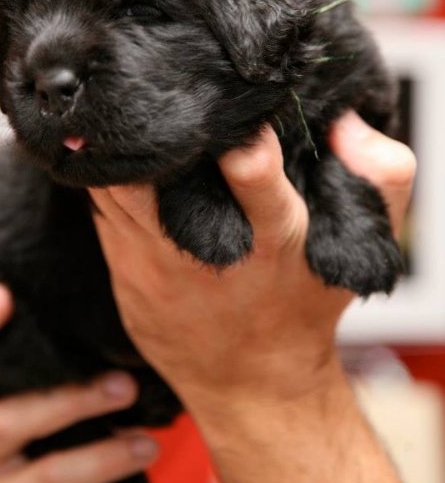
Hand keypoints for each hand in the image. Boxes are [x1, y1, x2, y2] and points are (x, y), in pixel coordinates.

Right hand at [0, 228, 152, 482]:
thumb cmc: (86, 454)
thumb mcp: (76, 397)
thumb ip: (70, 350)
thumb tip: (103, 273)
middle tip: (2, 295)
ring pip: (2, 422)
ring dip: (71, 398)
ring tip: (129, 389)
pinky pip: (50, 478)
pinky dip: (102, 456)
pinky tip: (145, 446)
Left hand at [88, 111, 415, 411]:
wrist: (253, 384)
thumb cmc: (305, 307)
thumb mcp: (360, 249)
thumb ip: (382, 180)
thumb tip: (345, 124)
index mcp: (272, 234)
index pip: (253, 172)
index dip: (237, 132)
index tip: (224, 103)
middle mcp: (206, 248)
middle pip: (158, 173)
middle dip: (153, 133)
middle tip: (151, 98)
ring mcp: (155, 263)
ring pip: (116, 186)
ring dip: (121, 152)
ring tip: (129, 120)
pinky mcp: (125, 273)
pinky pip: (101, 212)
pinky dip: (104, 181)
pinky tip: (113, 162)